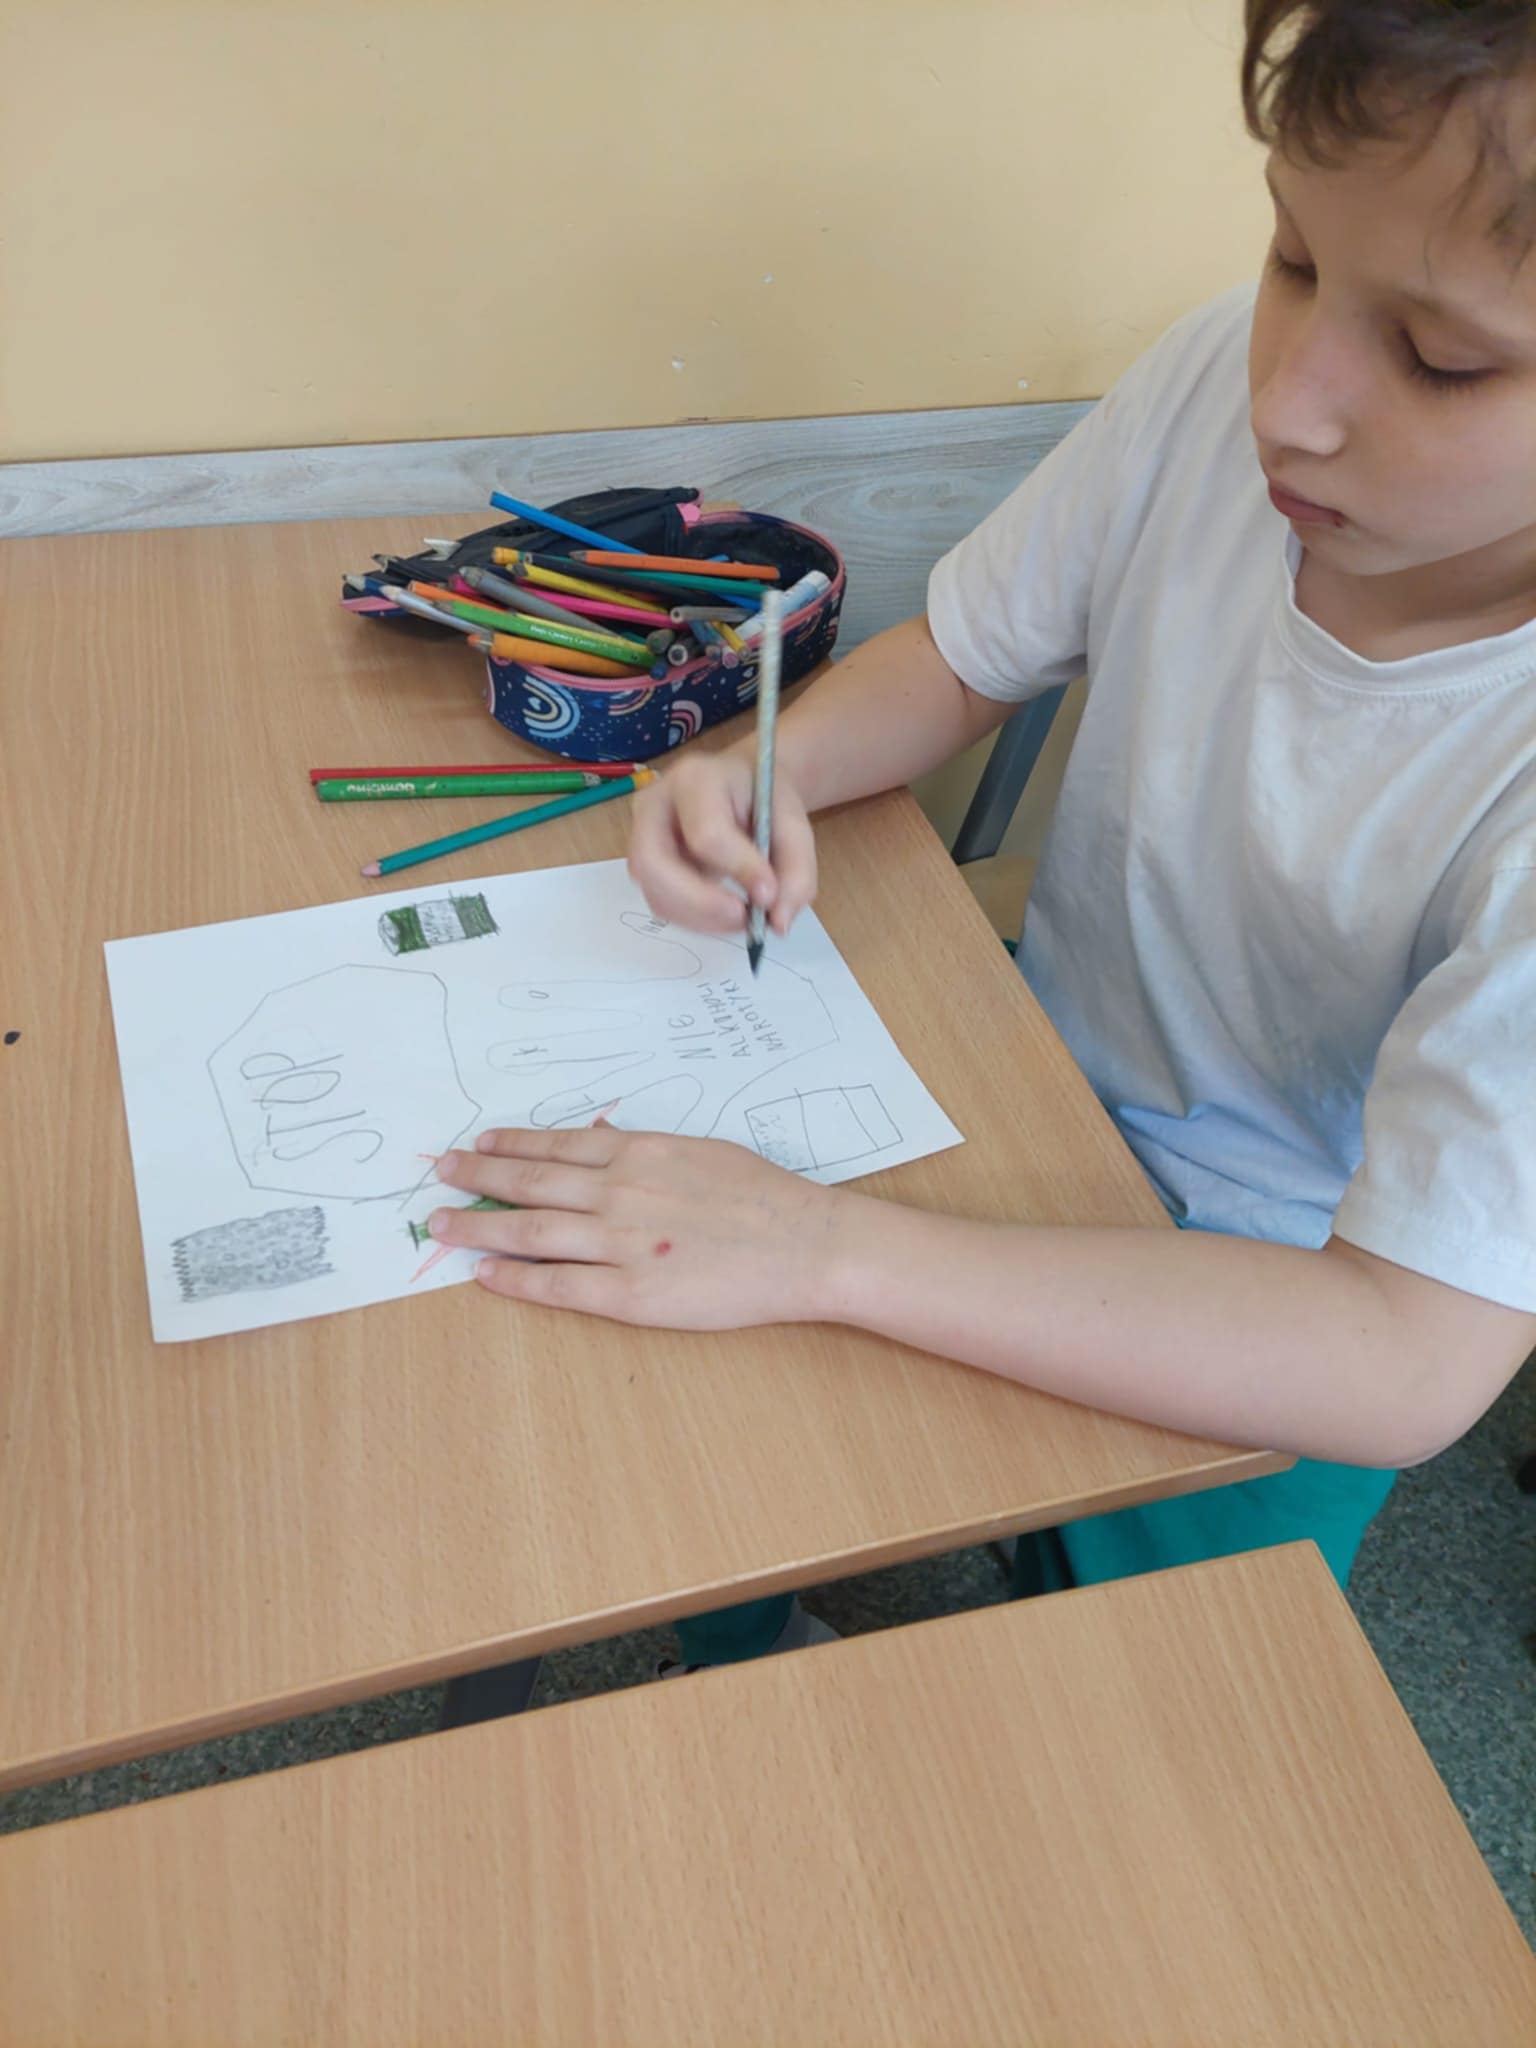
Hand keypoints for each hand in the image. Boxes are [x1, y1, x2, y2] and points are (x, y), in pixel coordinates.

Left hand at [429, 1122, 850, 1327]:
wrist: (804, 1244)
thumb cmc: (762, 1196)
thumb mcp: (699, 1151)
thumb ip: (643, 1148)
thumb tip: (599, 1136)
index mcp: (639, 1154)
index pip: (556, 1147)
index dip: (509, 1146)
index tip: (476, 1145)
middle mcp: (620, 1193)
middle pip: (530, 1184)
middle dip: (477, 1179)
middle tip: (440, 1177)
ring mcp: (622, 1244)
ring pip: (532, 1232)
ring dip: (480, 1227)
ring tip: (442, 1225)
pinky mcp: (632, 1294)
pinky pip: (559, 1286)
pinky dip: (517, 1280)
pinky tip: (486, 1275)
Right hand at [627, 747, 816, 936]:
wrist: (743, 791)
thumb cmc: (764, 803)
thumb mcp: (794, 826)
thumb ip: (796, 871)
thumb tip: (777, 923)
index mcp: (696, 778)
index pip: (706, 832)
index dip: (738, 868)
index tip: (769, 895)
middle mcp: (655, 804)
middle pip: (653, 863)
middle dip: (700, 904)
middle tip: (744, 920)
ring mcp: (641, 835)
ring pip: (654, 891)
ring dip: (701, 919)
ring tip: (742, 918)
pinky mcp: (644, 865)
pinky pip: (660, 903)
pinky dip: (695, 920)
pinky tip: (724, 914)